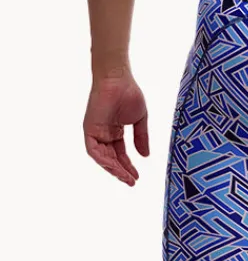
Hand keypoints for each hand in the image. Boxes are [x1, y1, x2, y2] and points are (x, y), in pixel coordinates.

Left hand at [83, 71, 148, 185]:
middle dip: (121, 171)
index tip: (137, 177)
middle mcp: (104, 134)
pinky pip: (94, 150)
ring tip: (126, 177)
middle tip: (132, 181)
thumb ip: (141, 137)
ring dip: (113, 169)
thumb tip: (145, 156)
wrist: (118, 79)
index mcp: (115, 131)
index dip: (128, 166)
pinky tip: (114, 166)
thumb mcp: (140, 119)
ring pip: (102, 158)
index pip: (120, 154)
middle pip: (112, 158)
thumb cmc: (129, 93)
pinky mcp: (90, 130)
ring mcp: (96, 133)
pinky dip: (103, 160)